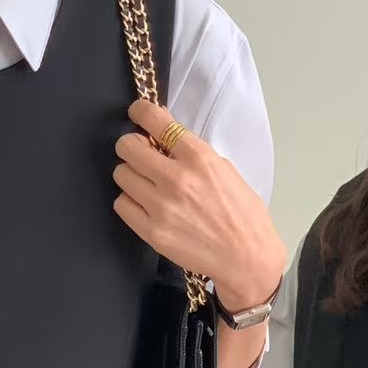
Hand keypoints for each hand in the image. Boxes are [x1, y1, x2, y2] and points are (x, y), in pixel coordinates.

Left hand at [114, 100, 286, 311]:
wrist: (246, 256)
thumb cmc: (240, 212)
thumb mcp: (223, 169)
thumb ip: (190, 153)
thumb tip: (162, 139)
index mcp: (198, 157)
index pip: (156, 121)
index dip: (140, 112)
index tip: (137, 112)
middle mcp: (176, 178)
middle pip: (127, 147)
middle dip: (131, 147)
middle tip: (140, 154)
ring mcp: (161, 206)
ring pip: (121, 175)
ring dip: (130, 175)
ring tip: (146, 183)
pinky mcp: (152, 231)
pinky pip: (121, 205)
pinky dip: (129, 202)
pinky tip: (145, 205)